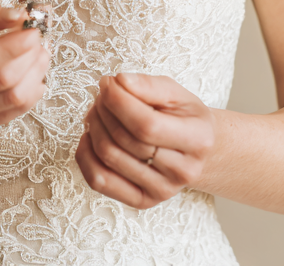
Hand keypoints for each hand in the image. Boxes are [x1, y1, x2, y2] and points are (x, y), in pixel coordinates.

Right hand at [0, 0, 49, 132]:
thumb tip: (17, 15)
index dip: (9, 46)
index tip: (31, 28)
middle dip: (29, 55)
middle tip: (40, 35)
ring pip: (12, 99)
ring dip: (36, 72)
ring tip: (42, 50)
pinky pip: (13, 113)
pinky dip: (32, 91)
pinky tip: (36, 73)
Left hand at [75, 73, 214, 208]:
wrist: (197, 151)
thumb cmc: (185, 117)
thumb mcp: (176, 93)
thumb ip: (149, 85)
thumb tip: (120, 82)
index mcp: (197, 139)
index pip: (147, 124)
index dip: (119, 101)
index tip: (107, 82)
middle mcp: (182, 171)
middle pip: (124, 140)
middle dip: (104, 109)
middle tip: (103, 93)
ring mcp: (161, 190)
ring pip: (109, 157)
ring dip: (94, 126)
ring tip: (98, 110)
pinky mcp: (142, 201)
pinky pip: (100, 181)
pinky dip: (85, 155)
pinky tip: (90, 135)